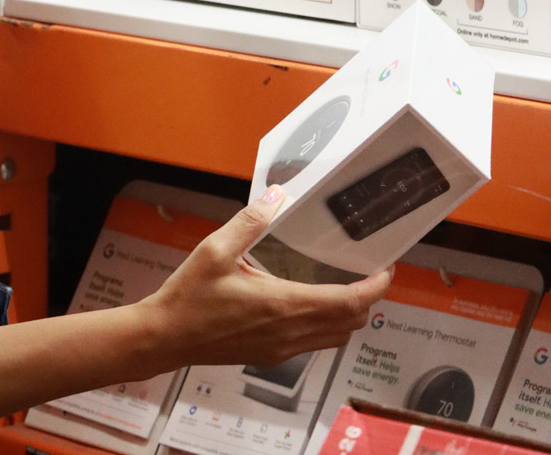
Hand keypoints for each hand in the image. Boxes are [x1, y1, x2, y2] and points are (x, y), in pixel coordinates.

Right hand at [136, 188, 391, 370]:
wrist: (164, 338)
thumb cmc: (189, 296)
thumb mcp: (216, 249)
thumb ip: (250, 222)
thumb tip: (277, 195)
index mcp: (283, 306)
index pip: (347, 304)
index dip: (374, 289)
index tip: (386, 270)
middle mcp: (289, 333)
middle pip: (349, 324)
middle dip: (367, 300)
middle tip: (370, 272)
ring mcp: (281, 349)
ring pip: (334, 337)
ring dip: (349, 314)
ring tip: (348, 284)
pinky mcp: (270, 354)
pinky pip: (314, 343)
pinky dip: (328, 324)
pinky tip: (313, 301)